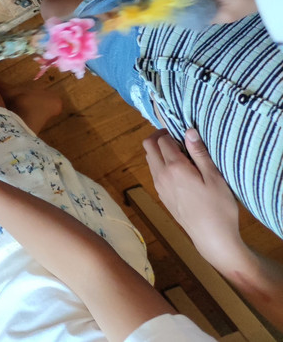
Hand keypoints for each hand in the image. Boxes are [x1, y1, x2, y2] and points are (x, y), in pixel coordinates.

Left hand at [143, 129, 244, 269]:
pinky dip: (161, 164)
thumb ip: (199, 153)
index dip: (172, 132)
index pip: (162, 139)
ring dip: (159, 151)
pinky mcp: (161, 195)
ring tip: (182, 155)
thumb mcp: (214, 177)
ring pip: (150, 159)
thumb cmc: (218, 207)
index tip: (184, 134)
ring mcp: (159, 186)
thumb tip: (189, 131)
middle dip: (159, 137)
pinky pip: (154, 172)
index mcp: (174, 167)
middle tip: (178, 139)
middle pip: (148, 146)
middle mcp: (161, 175)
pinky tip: (180, 171)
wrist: (212, 237)